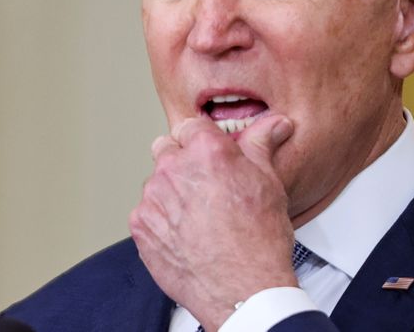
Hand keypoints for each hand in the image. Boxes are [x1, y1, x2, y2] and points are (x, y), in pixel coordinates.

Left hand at [129, 115, 295, 331]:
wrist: (242, 289)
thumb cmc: (259, 239)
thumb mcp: (269, 182)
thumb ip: (262, 144)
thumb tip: (273, 124)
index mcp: (207, 151)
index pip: (193, 126)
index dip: (206, 139)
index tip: (214, 153)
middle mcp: (174, 169)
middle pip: (168, 148)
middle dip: (184, 160)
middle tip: (208, 183)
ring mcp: (153, 199)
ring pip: (157, 181)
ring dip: (173, 189)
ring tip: (200, 214)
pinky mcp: (141, 227)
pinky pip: (148, 211)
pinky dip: (163, 217)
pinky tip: (188, 231)